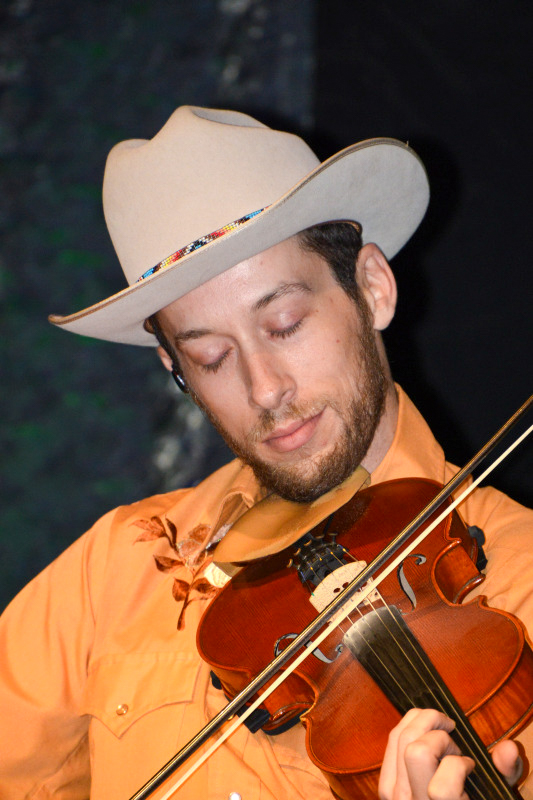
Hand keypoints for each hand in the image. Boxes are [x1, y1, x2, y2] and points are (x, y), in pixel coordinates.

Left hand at [378, 708, 521, 799]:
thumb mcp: (490, 795)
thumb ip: (503, 774)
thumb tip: (507, 747)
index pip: (440, 789)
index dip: (459, 767)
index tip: (469, 766)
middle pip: (415, 751)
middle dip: (438, 733)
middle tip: (452, 735)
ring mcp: (392, 793)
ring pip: (399, 738)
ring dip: (423, 725)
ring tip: (440, 734)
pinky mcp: (384, 783)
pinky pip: (391, 741)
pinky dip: (409, 728)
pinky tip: (426, 734)